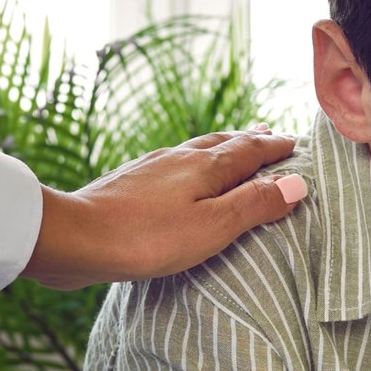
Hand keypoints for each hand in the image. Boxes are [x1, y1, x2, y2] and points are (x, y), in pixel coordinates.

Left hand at [25, 130, 306, 289]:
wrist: (74, 237)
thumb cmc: (146, 238)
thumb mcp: (212, 227)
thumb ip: (254, 204)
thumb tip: (296, 182)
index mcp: (205, 166)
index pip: (251, 150)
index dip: (275, 147)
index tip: (296, 143)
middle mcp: (179, 158)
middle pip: (223, 142)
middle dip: (249, 139)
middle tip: (268, 133)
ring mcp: (151, 167)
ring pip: (196, 149)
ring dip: (220, 146)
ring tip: (232, 145)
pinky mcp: (129, 181)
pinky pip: (173, 163)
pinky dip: (192, 162)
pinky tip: (180, 171)